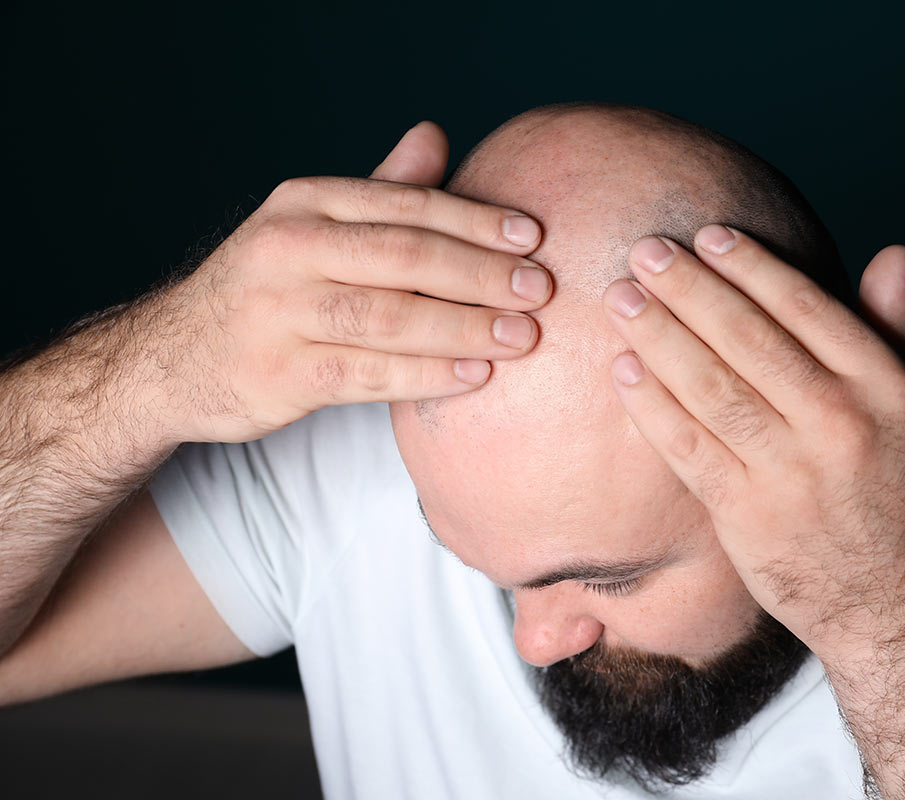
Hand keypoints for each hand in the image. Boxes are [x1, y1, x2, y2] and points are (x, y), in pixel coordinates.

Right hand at [151, 122, 551, 443]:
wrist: (176, 355)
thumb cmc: (271, 285)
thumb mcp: (313, 225)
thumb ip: (379, 190)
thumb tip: (435, 134)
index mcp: (305, 202)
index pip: (405, 204)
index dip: (475, 219)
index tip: (534, 237)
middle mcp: (287, 248)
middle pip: (404, 257)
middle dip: (482, 274)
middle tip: (541, 290)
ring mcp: (278, 312)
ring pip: (389, 317)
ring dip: (465, 327)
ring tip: (523, 338)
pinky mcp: (278, 375)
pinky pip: (368, 374)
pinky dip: (427, 375)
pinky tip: (475, 375)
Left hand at [602, 227, 904, 656]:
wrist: (893, 602)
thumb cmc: (898, 492)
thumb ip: (895, 330)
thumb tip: (892, 255)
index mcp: (884, 386)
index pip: (806, 307)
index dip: (750, 266)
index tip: (708, 235)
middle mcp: (840, 423)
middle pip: (748, 339)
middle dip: (688, 289)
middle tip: (644, 250)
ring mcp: (790, 472)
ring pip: (710, 387)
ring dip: (658, 336)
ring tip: (621, 298)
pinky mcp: (745, 514)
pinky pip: (686, 447)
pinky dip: (651, 405)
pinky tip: (623, 369)